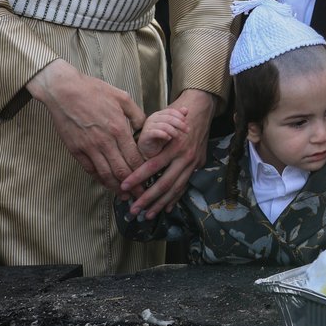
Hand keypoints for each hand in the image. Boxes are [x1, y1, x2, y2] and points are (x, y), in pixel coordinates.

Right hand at [27, 59, 144, 192]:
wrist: (64, 91)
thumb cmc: (94, 91)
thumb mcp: (122, 98)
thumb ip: (136, 115)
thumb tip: (144, 128)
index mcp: (118, 128)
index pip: (134, 158)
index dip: (143, 172)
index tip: (149, 180)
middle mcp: (104, 141)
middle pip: (122, 170)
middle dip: (133, 186)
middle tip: (141, 196)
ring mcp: (88, 147)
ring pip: (105, 174)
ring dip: (116, 187)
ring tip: (125, 196)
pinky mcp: (75, 150)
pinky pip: (90, 169)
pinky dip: (99, 179)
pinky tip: (107, 184)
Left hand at [120, 88, 215, 218]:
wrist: (202, 110)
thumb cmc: (177, 115)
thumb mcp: (162, 120)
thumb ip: (149, 135)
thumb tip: (129, 147)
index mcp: (174, 145)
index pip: (153, 166)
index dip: (138, 178)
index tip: (124, 187)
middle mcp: (184, 156)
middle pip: (164, 182)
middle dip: (148, 198)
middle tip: (134, 210)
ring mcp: (193, 162)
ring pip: (176, 188)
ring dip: (160, 203)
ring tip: (147, 214)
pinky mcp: (197, 165)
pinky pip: (185, 185)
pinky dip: (175, 198)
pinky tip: (165, 208)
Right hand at [138, 106, 188, 159]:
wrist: (150, 150)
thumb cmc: (161, 138)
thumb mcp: (172, 127)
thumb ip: (178, 118)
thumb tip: (186, 109)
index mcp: (159, 114)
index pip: (171, 111)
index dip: (180, 117)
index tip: (187, 123)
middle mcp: (152, 118)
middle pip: (169, 118)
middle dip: (180, 124)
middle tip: (187, 130)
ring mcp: (148, 126)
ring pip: (164, 125)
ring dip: (174, 131)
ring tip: (179, 137)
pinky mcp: (145, 135)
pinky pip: (156, 133)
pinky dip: (164, 135)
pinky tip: (169, 138)